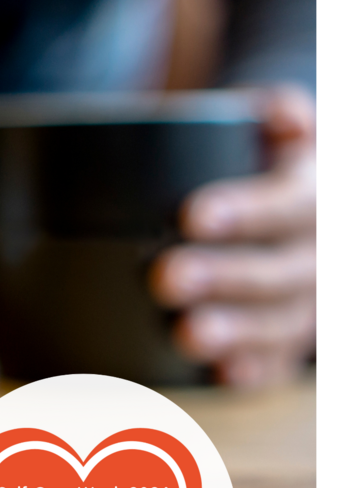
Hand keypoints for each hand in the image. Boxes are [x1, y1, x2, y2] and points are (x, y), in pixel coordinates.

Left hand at [151, 85, 315, 386]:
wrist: (311, 208)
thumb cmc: (272, 166)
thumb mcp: (283, 133)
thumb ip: (278, 115)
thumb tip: (273, 111)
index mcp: (315, 196)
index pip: (286, 204)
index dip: (244, 210)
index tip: (192, 215)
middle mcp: (323, 253)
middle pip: (279, 271)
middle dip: (224, 277)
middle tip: (165, 279)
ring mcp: (312, 303)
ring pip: (283, 323)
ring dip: (236, 332)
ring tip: (187, 336)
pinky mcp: (294, 339)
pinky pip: (280, 363)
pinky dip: (254, 371)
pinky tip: (223, 376)